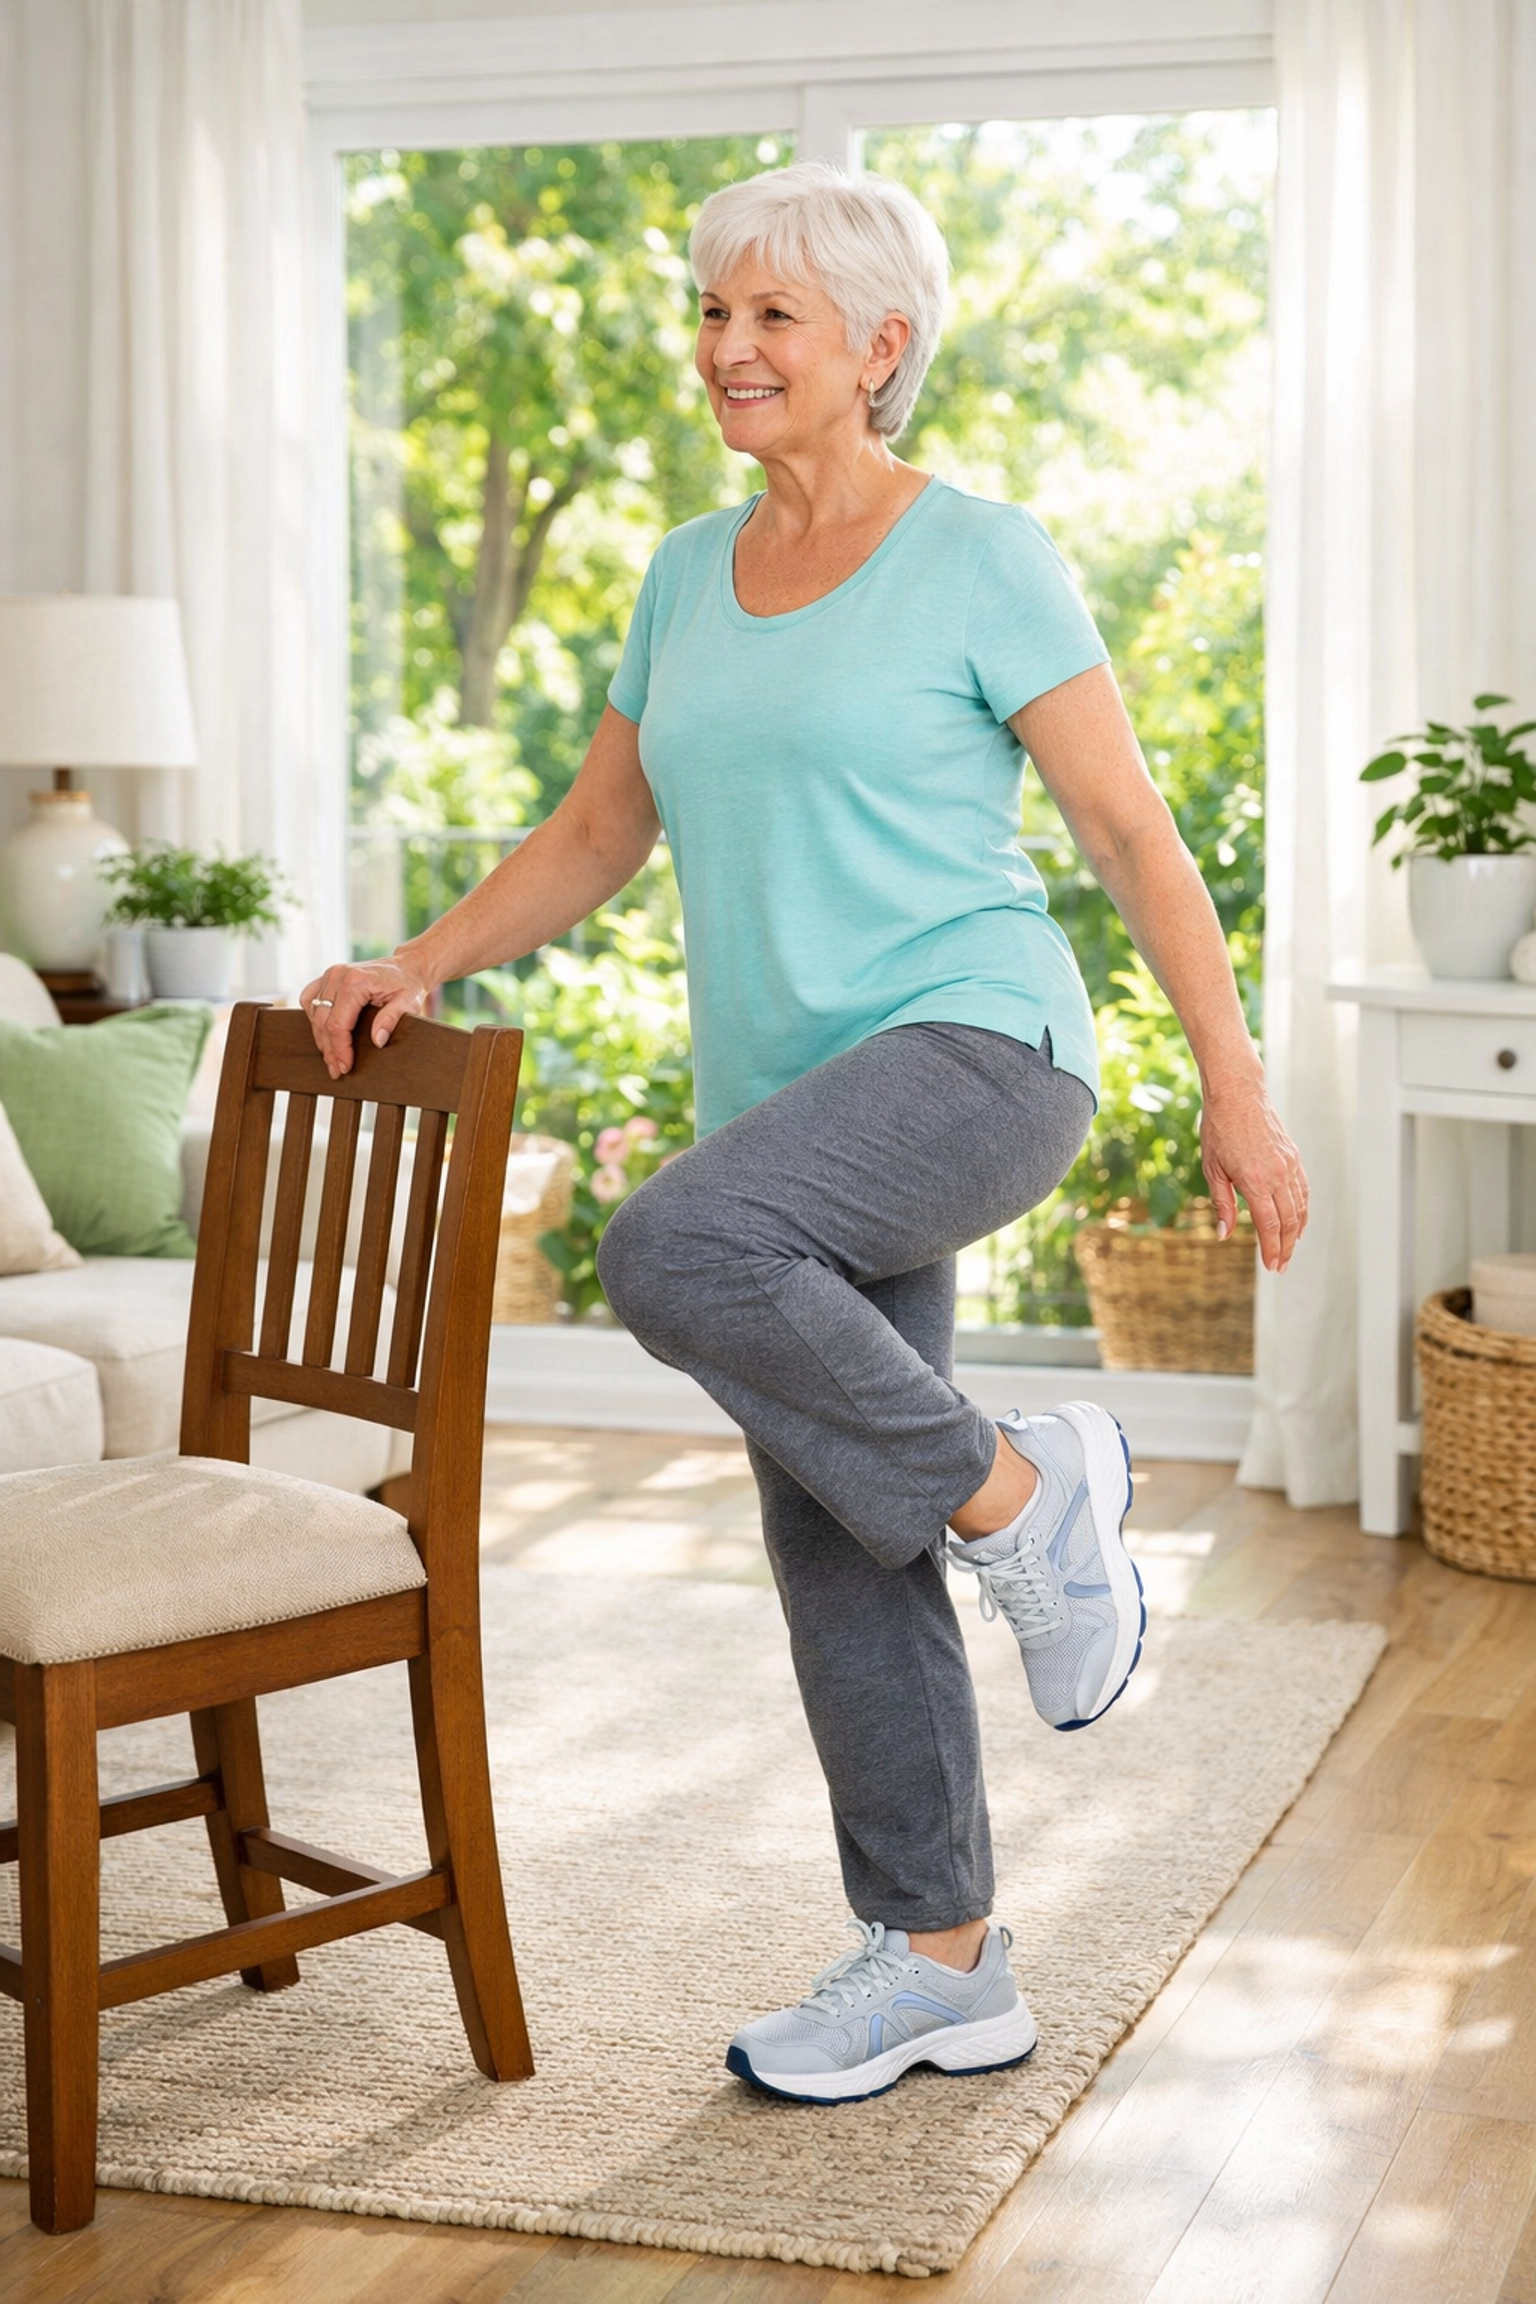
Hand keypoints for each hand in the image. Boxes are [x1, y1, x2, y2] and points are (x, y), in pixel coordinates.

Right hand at [299, 959, 427, 1079]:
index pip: (337, 1024)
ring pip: (314, 1013)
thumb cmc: (407, 984)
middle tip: (337, 1070)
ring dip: (321, 1038)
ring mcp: (329, 975)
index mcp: (355, 982)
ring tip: (331, 1058)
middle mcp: (337, 976)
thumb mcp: (408, 1002)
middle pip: (322, 1022)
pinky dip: (314, 1018)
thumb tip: (377, 1041)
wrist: (406, 965)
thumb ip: (391, 1019)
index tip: (345, 1067)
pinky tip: (323, 1033)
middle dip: (329, 1050)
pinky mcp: (327, 977)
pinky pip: (310, 1000)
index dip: (339, 1050)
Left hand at [1199, 1074, 1308, 1273]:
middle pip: (1288, 1221)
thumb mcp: (1212, 1169)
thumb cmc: (1219, 1131)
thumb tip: (1223, 1234)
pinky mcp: (1293, 1157)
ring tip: (1289, 1250)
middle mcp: (1278, 1174)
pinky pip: (1303, 1190)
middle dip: (1285, 1247)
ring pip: (1299, 1207)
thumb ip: (1222, 1204)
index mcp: (1256, 1180)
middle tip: (1280, 1266)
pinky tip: (1297, 1222)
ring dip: (1295, 1232)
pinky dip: (1302, 1210)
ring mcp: (1289, 1165)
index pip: (1269, 1225)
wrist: (1239, 1095)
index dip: (1271, 1249)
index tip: (1271, 1266)